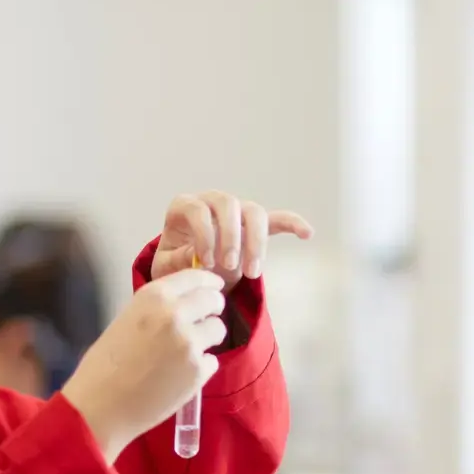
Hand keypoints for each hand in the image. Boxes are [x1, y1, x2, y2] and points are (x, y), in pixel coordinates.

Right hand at [59, 268, 228, 460]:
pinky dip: (201, 367)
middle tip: (205, 320)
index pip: (195, 277)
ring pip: (218, 330)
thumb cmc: (104, 365)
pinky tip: (179, 376)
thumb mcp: (127, 320)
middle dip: (213, 309)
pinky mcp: (198, 371)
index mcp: (153, 296)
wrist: (100, 406)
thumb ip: (156, 309)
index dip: (209, 282)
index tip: (215, 287)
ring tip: (187, 353)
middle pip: (214, 300)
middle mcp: (175, 314)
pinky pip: (212, 361)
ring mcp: (190, 343)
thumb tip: (185, 306)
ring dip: (208, 338)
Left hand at [149, 192, 312, 290]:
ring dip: (256, 242)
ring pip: (253, 213)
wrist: (185, 267)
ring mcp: (234, 211)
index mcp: (185, 207)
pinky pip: (276, 219)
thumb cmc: (172, 264)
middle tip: (231, 266)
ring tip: (252, 272)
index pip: (198, 210)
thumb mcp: (167, 266)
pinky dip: (291, 224)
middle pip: (229, 205)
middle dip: (232, 236)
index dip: (204, 235)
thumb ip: (177, 259)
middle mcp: (211, 201)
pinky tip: (307, 233)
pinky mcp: (252, 224)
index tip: (206, 263)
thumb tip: (197, 257)